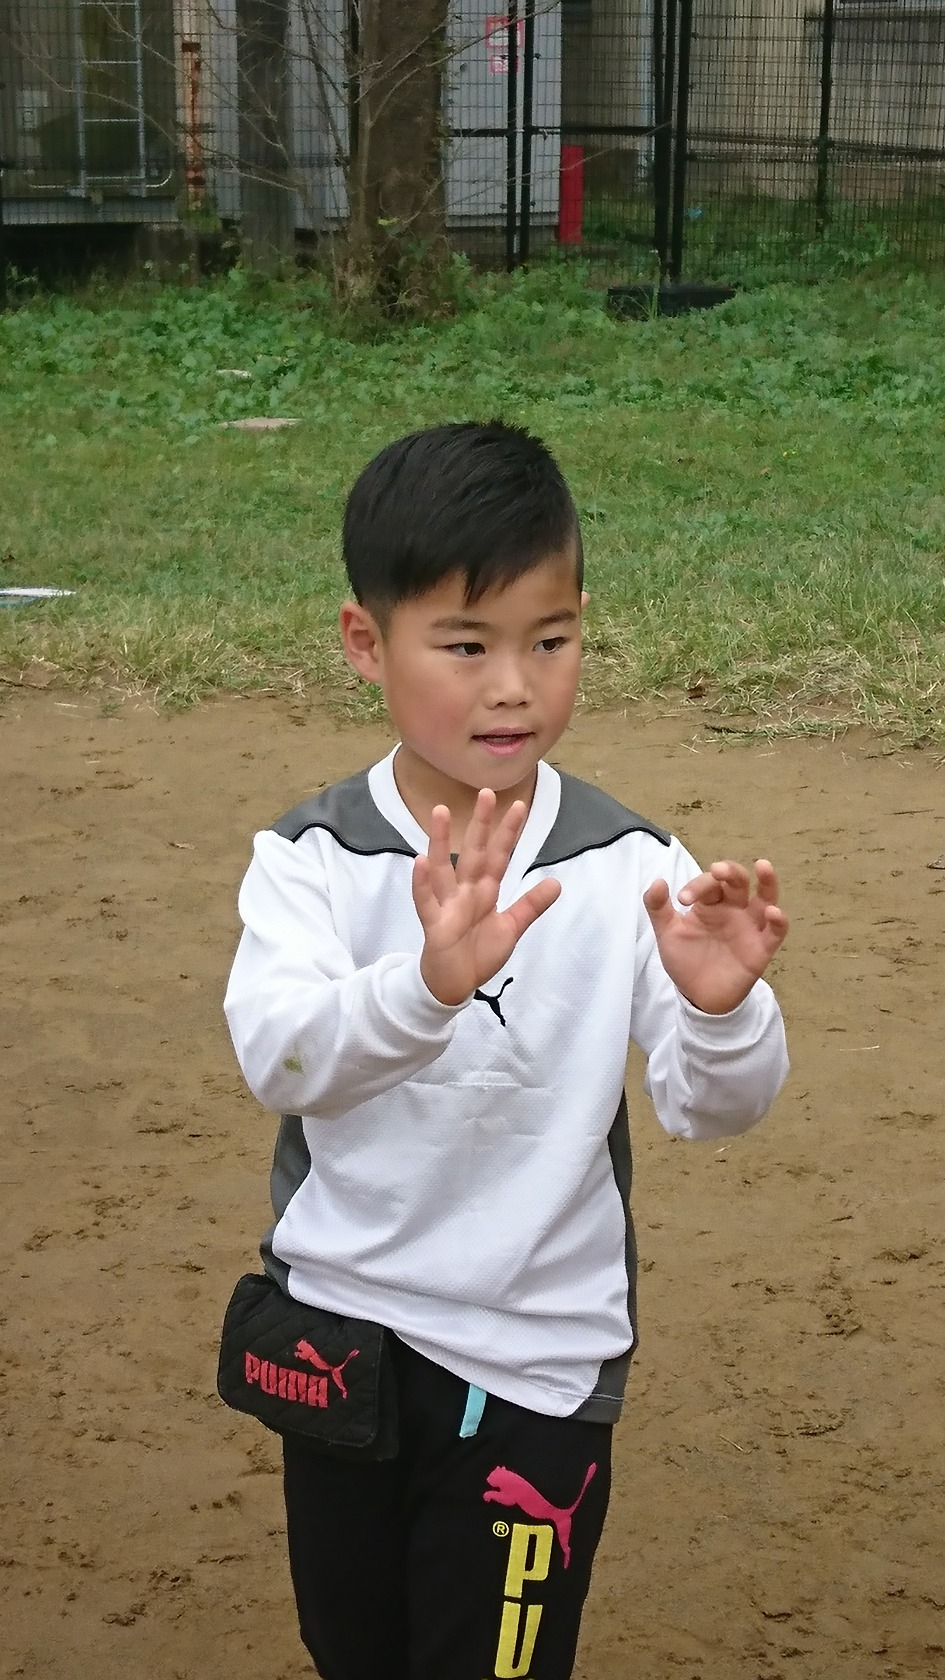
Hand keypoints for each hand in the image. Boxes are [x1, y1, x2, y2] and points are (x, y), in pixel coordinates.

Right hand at [414, 790, 560, 1006]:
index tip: (519, 806)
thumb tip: (556, 883)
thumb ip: (530, 906)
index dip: (508, 834)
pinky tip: (420, 861)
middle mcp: (465, 892)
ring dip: (442, 841)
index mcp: (485, 891)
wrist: (454, 984)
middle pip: (474, 853)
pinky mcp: (434, 923)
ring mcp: (447, 905)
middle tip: (486, 793)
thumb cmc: (478, 953)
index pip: (499, 857)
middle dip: (480, 825)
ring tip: (442, 812)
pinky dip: (422, 882)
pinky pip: (426, 900)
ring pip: (444, 868)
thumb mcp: (511, 929)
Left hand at [643, 858, 787, 1014]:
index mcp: (711, 904)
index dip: (698, 885)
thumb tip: (658, 881)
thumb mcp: (667, 933)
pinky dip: (779, 921)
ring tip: (763, 866)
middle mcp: (733, 910)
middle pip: (738, 882)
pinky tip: (773, 912)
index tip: (682, 899)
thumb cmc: (686, 961)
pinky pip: (776, 932)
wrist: (697, 996)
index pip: (710, 883)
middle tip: (717, 870)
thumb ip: (658, 908)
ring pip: (766, 898)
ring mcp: (749, 927)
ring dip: (768, 881)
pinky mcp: (761, 949)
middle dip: (730, 872)